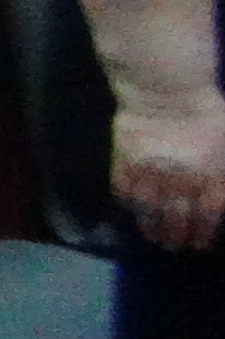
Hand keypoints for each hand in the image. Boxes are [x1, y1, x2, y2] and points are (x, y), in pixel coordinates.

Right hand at [110, 88, 224, 248]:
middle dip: (176, 236)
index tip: (199, 243)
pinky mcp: (125, 164)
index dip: (203, 232)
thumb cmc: (209, 113)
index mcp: (210, 178)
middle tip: (173, 246)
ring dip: (151, 228)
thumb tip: (221, 192)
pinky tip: (131, 210)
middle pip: (177, 219)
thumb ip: (224, 172)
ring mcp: (150, 176)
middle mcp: (180, 184)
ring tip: (152, 237)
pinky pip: (124, 191)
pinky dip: (128, 204)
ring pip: (149, 211)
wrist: (166, 91)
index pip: (207, 216)